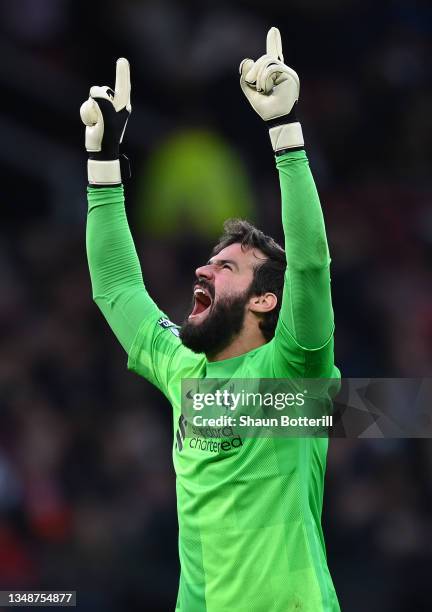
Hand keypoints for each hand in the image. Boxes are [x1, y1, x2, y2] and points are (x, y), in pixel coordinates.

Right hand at [80, 58, 130, 183]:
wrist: (100, 150)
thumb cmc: (107, 136)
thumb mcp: (106, 119)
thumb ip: (102, 102)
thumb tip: (95, 90)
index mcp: (123, 106)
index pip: (123, 86)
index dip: (122, 73)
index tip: (122, 60)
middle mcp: (115, 105)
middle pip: (102, 90)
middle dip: (97, 102)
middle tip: (100, 120)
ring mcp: (106, 108)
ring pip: (92, 98)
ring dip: (91, 111)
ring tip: (96, 123)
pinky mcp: (97, 112)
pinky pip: (86, 105)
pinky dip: (86, 114)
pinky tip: (92, 125)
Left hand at [239, 28, 302, 151]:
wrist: (276, 119)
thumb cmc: (266, 109)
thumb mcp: (250, 92)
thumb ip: (246, 78)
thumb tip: (247, 60)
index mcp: (274, 75)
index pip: (274, 55)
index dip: (274, 43)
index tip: (273, 30)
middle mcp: (283, 72)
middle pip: (265, 58)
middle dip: (254, 70)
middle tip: (251, 83)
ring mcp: (288, 73)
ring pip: (268, 61)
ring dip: (258, 75)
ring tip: (260, 89)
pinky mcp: (290, 76)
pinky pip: (272, 68)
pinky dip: (264, 78)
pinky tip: (266, 88)